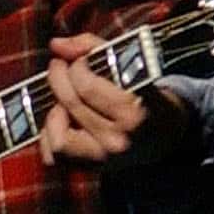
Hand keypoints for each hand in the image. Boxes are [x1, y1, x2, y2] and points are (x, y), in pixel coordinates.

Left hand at [39, 33, 187, 172]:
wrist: (163, 134)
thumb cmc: (143, 93)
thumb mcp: (129, 64)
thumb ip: (92, 46)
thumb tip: (56, 45)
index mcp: (134, 112)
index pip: (87, 86)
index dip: (76, 65)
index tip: (80, 59)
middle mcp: (119, 140)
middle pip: (71, 103)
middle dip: (58, 77)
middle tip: (60, 66)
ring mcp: (104, 159)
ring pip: (58, 138)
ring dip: (54, 114)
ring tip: (63, 101)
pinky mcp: (91, 169)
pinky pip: (54, 157)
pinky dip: (50, 138)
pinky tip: (62, 121)